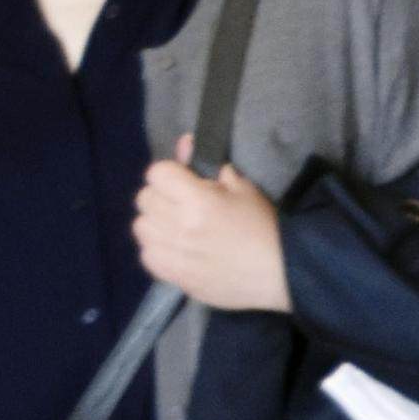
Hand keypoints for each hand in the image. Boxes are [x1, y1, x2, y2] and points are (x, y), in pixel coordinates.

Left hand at [135, 138, 287, 311]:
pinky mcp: (175, 276)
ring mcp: (174, 254)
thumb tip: (185, 143)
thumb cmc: (263, 225)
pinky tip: (174, 248)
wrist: (278, 272)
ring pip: (140, 227)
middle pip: (144, 198)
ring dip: (155, 221)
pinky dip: (156, 248)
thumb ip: (209, 166)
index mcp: (198, 200)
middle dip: (160, 194)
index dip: (169, 172)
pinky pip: (146, 256)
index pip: (157, 173)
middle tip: (181, 201)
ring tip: (174, 225)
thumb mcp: (243, 187)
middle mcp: (179, 227)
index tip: (183, 180)